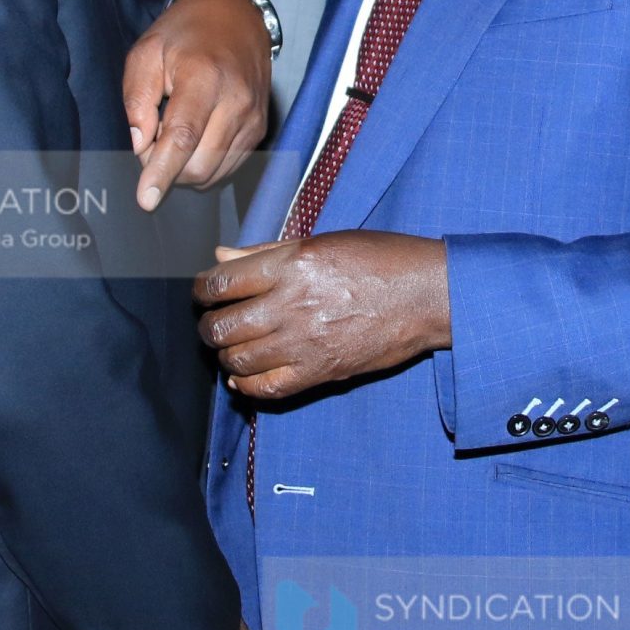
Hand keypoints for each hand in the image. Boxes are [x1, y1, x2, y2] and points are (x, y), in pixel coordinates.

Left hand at [123, 0, 272, 210]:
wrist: (237, 17)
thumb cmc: (186, 33)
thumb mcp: (147, 52)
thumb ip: (137, 99)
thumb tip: (140, 144)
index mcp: (205, 77)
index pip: (183, 137)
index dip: (162, 172)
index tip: (146, 200)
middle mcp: (236, 101)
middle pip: (200, 165)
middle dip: (167, 168)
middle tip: (150, 140)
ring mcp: (253, 118)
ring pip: (214, 172)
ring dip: (184, 168)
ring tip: (173, 133)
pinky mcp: (259, 129)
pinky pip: (228, 166)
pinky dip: (204, 164)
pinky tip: (195, 138)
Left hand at [195, 233, 448, 400]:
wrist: (428, 295)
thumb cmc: (381, 260)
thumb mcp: (321, 241)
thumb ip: (265, 251)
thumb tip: (220, 256)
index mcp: (290, 264)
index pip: (221, 282)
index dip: (201, 289)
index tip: (203, 291)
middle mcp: (291, 304)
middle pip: (221, 325)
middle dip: (207, 324)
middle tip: (213, 321)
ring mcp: (305, 342)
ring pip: (237, 358)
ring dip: (224, 354)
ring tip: (231, 345)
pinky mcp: (320, 372)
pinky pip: (266, 388)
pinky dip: (246, 384)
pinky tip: (243, 375)